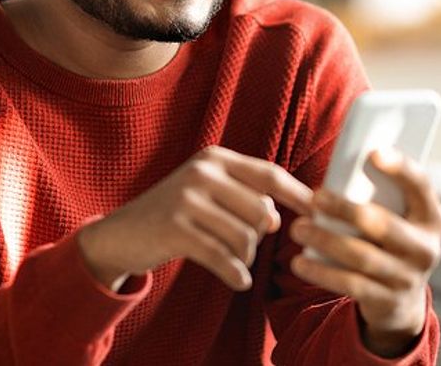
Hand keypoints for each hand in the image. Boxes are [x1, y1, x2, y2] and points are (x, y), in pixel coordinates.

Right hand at [77, 145, 313, 291]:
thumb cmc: (174, 214)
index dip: (298, 195)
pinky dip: (235, 274)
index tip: (320, 212)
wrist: (121, 233)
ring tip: (234, 262)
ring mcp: (187, 198)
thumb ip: (244, 197)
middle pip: (260, 211)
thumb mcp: (207, 192)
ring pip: (243, 236)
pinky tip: (238, 281)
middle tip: (244, 247)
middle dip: (259, 237)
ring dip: (244, 257)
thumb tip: (277, 220)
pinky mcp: (175, 228)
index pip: (269, 175)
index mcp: (215, 158)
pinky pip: (221, 256)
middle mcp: (202, 172)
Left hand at [288, 148, 440, 356]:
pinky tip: (300, 262)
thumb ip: (381, 198)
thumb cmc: (389, 243)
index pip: (421, 187)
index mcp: (431, 218)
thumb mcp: (398, 220)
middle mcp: (426, 249)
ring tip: (298, 228)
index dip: (401, 169)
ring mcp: (409, 278)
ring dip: (326, 240)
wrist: (401, 301)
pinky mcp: (388, 302)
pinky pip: (351, 285)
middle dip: (345, 210)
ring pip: (362, 256)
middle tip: (315, 198)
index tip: (373, 153)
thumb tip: (342, 166)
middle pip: (383, 225)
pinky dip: (322, 273)